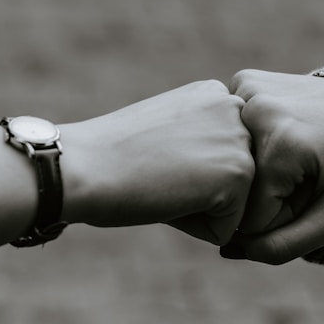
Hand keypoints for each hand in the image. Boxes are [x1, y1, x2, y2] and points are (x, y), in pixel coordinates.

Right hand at [60, 80, 253, 245]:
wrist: (83, 166)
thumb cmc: (110, 156)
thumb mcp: (166, 130)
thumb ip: (199, 140)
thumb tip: (218, 176)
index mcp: (215, 95)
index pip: (223, 159)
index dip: (186, 172)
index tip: (154, 158)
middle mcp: (235, 109)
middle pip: (232, 182)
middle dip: (197, 192)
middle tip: (156, 171)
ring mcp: (241, 140)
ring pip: (233, 206)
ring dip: (195, 209)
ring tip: (161, 182)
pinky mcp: (240, 173)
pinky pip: (226, 228)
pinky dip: (193, 227)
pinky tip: (165, 198)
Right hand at [224, 69, 323, 263]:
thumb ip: (285, 246)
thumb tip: (227, 250)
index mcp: (281, 143)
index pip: (249, 216)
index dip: (280, 217)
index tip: (310, 194)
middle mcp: (255, 110)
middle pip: (236, 185)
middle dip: (266, 193)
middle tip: (304, 173)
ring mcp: (245, 89)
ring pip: (229, 160)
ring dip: (255, 168)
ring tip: (292, 152)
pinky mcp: (242, 80)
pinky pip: (229, 130)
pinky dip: (249, 140)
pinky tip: (278, 132)